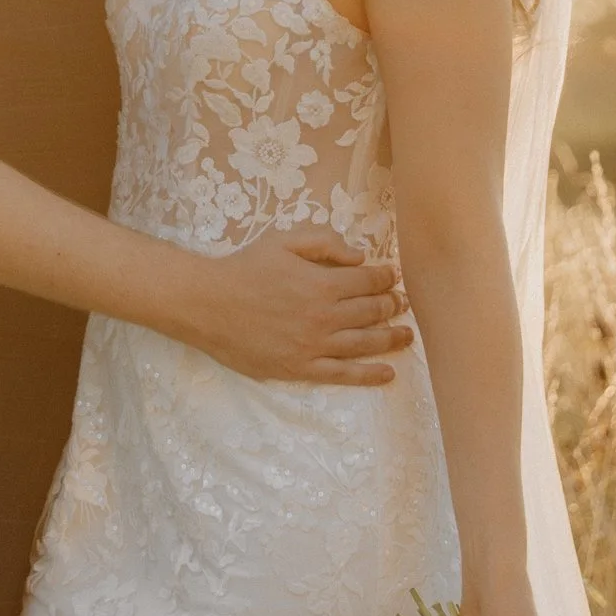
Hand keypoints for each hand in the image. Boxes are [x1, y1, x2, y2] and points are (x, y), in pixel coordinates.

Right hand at [177, 227, 414, 386]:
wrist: (208, 304)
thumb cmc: (245, 268)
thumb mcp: (284, 240)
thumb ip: (325, 242)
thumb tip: (359, 256)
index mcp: (322, 283)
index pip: (369, 282)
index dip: (386, 278)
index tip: (393, 277)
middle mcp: (324, 317)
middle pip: (372, 312)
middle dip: (393, 305)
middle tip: (403, 304)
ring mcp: (314, 346)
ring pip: (364, 343)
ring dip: (391, 338)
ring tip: (406, 335)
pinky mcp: (301, 368)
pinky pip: (343, 374)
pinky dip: (369, 374)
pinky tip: (387, 372)